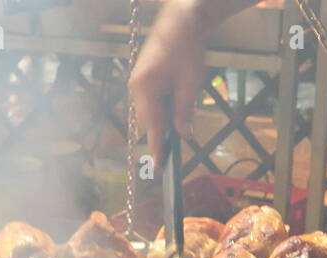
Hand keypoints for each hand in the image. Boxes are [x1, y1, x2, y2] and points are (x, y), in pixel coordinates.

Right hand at [129, 1, 208, 163]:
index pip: (153, 127)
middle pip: (149, 123)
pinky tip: (174, 103)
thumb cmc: (186, 47)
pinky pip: (150, 103)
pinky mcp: (142, 80)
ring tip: (179, 115)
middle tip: (177, 145)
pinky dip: (161, 109)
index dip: (158, 148)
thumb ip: (185, 111)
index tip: (160, 167)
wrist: (179, 21)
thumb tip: (184, 135)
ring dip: (163, 120)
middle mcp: (136, 88)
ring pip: (149, 114)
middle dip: (163, 134)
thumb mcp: (190, 82)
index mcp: (145, 89)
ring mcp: (136, 84)